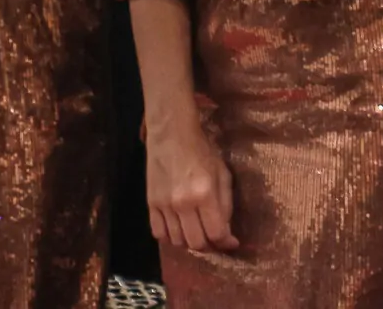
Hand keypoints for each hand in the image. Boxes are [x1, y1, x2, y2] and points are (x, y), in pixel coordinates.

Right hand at [147, 110, 238, 253]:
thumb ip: (225, 203)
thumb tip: (226, 230)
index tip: (232, 243)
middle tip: (216, 240)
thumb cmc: (202, 152)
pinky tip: (180, 231)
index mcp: (205, 194)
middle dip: (210, 246)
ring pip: (177, 242)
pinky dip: (171, 238)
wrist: (171, 136)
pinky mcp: (150, 205)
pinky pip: (159, 234)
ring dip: (190, 243)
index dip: (226, 242)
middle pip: (196, 243)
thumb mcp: (223, 174)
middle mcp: (183, 204)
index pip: (216, 232)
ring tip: (199, 234)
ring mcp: (164, 206)